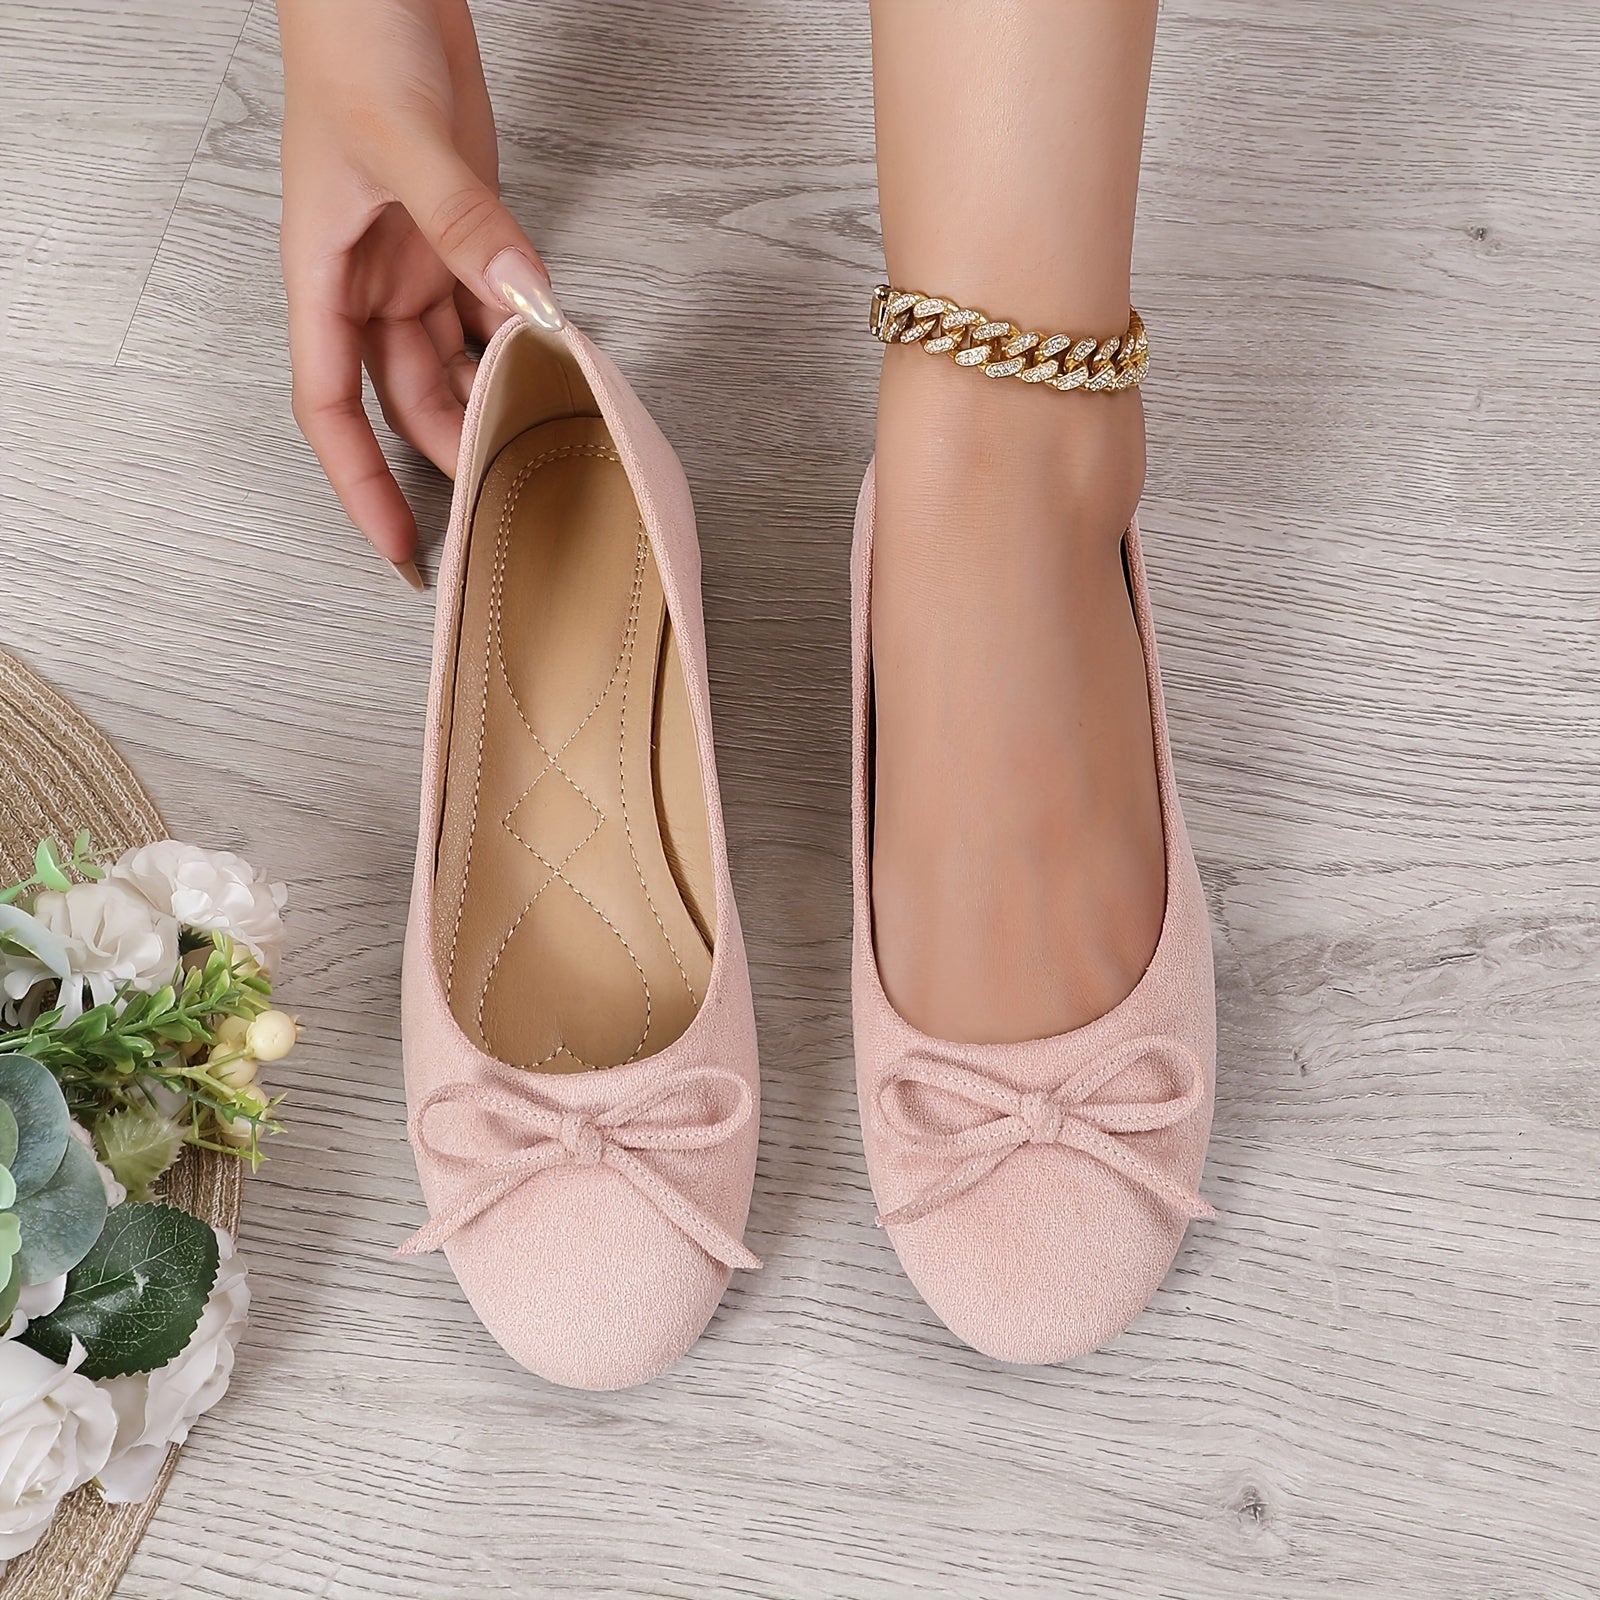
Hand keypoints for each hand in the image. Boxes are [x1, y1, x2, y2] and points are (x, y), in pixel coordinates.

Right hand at [277, 0, 559, 581]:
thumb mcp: (403, 138)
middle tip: (509, 490)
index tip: (399, 545)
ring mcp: (416, 260)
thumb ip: (464, 223)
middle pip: (405, 397)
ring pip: (454, 361)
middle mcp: (367, 282)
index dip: (361, 484)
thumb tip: (524, 299)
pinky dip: (525, 334)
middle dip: (451, 447)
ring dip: (496, 394)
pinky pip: (493, 307)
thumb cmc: (349, 39)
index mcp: (322, 275)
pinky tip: (560, 356)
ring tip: (547, 431)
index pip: (330, 408)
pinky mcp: (461, 233)